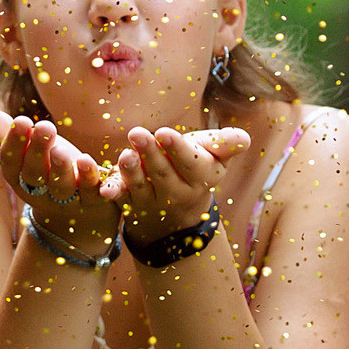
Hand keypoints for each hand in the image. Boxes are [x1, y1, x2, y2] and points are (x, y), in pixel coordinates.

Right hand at [0, 110, 120, 251]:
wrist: (78, 209)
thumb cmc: (49, 170)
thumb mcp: (31, 153)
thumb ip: (11, 135)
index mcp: (20, 179)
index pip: (11, 164)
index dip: (14, 144)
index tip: (21, 120)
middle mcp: (41, 192)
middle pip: (35, 175)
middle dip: (38, 151)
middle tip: (45, 127)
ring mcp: (66, 200)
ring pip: (61, 187)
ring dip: (60, 168)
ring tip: (60, 149)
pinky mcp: (91, 200)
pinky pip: (89, 191)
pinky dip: (89, 177)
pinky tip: (87, 160)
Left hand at [103, 125, 251, 239]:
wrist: (177, 215)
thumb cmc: (195, 169)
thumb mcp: (213, 158)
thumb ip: (224, 145)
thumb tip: (244, 139)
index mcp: (201, 178)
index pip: (192, 164)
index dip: (178, 150)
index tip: (165, 133)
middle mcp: (177, 193)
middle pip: (163, 173)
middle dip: (151, 154)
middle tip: (138, 133)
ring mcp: (152, 202)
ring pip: (141, 187)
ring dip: (132, 172)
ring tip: (124, 155)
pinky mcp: (130, 204)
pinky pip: (121, 200)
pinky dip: (113, 193)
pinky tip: (104, 189)